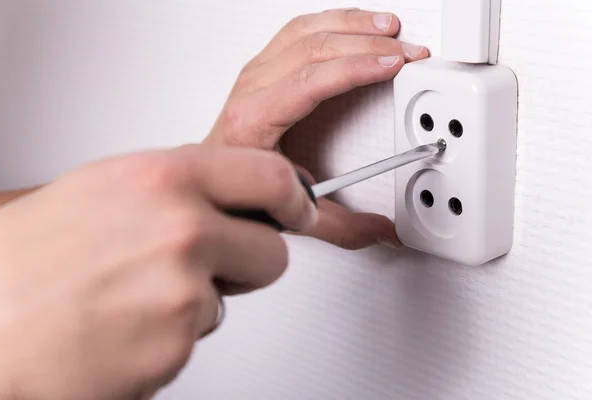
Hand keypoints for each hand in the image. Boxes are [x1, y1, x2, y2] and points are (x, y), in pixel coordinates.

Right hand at [0, 145, 315, 399]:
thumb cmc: (25, 261)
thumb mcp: (106, 189)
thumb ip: (178, 186)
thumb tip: (226, 193)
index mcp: (162, 179)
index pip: (271, 176)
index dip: (294, 197)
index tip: (298, 209)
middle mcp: (181, 230)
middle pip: (274, 252)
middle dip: (250, 262)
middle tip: (208, 265)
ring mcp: (183, 292)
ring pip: (232, 299)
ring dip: (198, 300)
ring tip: (134, 296)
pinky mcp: (175, 349)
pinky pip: (197, 337)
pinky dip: (170, 335)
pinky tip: (125, 326)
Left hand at [203, 8, 428, 249]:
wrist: (210, 174)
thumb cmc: (240, 186)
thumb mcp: (292, 212)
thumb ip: (342, 226)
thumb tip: (382, 231)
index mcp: (255, 120)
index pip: (311, 81)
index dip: (356, 68)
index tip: (393, 65)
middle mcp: (252, 89)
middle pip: (314, 48)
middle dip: (367, 44)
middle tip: (406, 52)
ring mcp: (256, 73)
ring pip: (306, 30)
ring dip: (352, 25)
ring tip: (389, 29)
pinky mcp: (263, 66)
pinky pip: (299, 30)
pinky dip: (334, 22)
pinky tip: (357, 26)